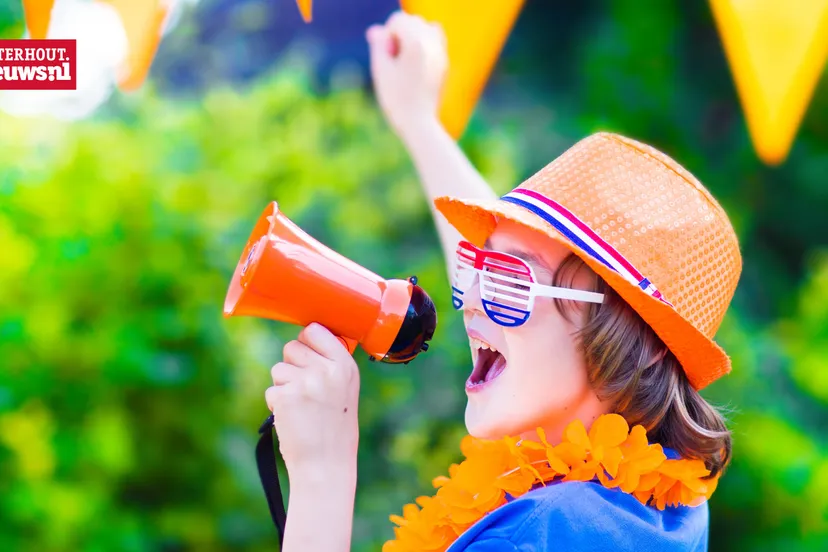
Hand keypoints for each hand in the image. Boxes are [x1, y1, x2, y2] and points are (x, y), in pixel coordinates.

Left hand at [265, 323, 359, 475]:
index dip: (307, 342)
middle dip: (293, 365)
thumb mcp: (345, 389)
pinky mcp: (285, 397)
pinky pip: (271, 390)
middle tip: (306, 389)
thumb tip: (307, 337)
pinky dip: (277, 404)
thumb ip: (330, 363)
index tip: (309, 357)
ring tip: (301, 407)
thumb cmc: (335, 428)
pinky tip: (293, 418)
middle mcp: (327, 370)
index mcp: (345, 365)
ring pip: (278, 368)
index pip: (314, 330)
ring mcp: (305, 383)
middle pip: (292, 346)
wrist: (326, 465)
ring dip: (284, 385)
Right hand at [366, 11, 447, 140]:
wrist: (419, 123)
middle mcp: (432, 43)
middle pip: (413, 20)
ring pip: (426, 27)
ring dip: (413, 36)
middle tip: (395, 60)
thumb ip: (378, 45)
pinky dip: (425, 43)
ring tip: (406, 59)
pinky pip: (436, 39)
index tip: (387, 57)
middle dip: (400, 34)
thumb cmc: (396, 99)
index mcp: (416, 43)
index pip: (398, 20)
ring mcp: (441, 53)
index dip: (387, 36)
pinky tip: (417, 62)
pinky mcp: (444, 63)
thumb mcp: (381, 70)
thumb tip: (376, 30)